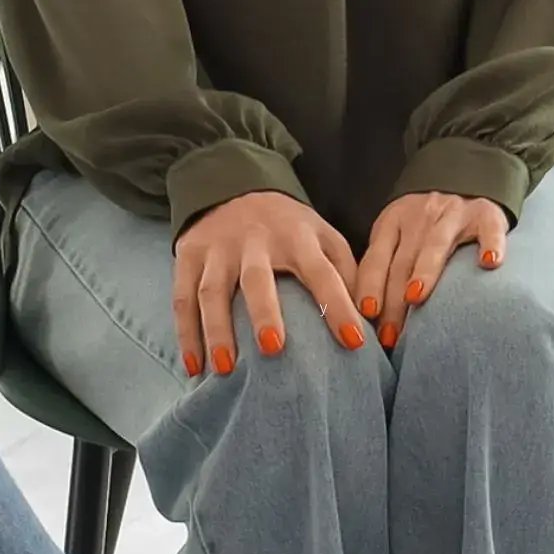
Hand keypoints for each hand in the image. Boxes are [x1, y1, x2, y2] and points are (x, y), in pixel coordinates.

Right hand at [172, 190, 367, 377]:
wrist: (232, 183)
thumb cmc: (288, 226)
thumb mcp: (323, 235)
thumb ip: (346, 270)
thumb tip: (371, 316)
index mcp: (297, 237)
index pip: (322, 273)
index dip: (338, 306)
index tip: (355, 342)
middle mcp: (255, 242)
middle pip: (257, 278)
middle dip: (264, 312)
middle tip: (274, 349)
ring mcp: (217, 249)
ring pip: (212, 291)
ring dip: (216, 330)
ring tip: (223, 370)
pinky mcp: (188, 256)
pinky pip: (182, 298)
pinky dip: (185, 334)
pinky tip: (193, 368)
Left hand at [353, 190, 508, 343]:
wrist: (466, 182)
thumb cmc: (425, 224)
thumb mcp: (398, 236)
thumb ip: (384, 265)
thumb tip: (367, 318)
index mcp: (393, 222)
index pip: (376, 258)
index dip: (369, 286)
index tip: (366, 315)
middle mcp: (420, 216)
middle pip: (402, 260)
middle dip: (393, 299)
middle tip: (390, 334)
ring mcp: (454, 214)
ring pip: (436, 244)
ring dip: (424, 271)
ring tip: (415, 298)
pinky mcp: (486, 215)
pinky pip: (489, 231)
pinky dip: (490, 245)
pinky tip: (489, 263)